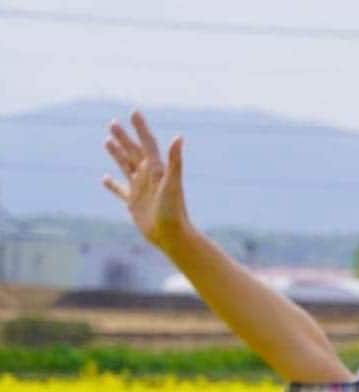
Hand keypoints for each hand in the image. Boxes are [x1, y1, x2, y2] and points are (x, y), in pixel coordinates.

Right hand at [103, 111, 188, 250]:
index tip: (134, 112)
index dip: (140, 128)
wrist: (172, 235)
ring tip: (107, 140)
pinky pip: (120, 191)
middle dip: (124, 137)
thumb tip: (179, 137)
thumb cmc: (174, 210)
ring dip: (117, 154)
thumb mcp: (172, 183)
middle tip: (112, 122)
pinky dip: (112, 184)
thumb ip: (174, 160)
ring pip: (126, 166)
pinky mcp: (134, 203)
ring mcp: (140, 189)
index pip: (147, 143)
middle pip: (134, 152)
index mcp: (157, 169)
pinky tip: (104, 179)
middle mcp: (148, 177)